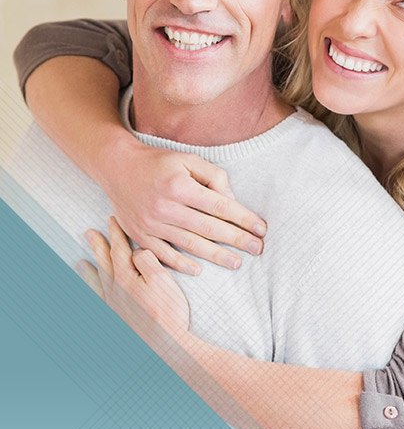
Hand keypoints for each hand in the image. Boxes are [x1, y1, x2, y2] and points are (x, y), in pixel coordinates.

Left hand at [80, 218, 189, 341]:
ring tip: (80, 263)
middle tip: (89, 233)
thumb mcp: (161, 279)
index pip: (119, 250)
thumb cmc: (167, 312)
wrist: (164, 345)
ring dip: (90, 270)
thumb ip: (147, 260)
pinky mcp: (117, 319)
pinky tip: (92, 294)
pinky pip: (99, 301)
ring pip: (98, 282)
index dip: (116, 233)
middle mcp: (115, 291)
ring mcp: (114, 306)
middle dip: (98, 246)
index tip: (113, 220)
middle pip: (104, 263)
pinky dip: (93, 294)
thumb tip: (138, 251)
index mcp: (126, 278)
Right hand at [103, 138, 267, 274]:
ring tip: (236, 262)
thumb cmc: (158, 162)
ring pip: (190, 244)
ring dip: (215, 256)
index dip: (243, 218)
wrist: (117, 167)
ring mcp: (151, 224)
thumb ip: (214, 177)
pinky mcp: (140, 234)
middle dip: (237, 240)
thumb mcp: (188, 159)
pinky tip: (199, 269)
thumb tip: (231, 201)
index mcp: (180, 186)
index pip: (220, 206)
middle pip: (209, 228)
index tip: (261, 228)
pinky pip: (163, 254)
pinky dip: (181, 263)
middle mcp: (166, 207)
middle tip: (257, 249)